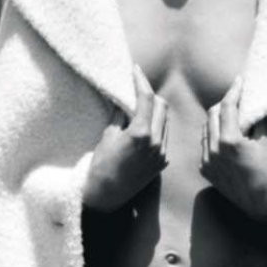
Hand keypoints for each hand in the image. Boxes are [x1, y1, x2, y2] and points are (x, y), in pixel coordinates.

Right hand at [82, 66, 168, 212]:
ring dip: (155, 111)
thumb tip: (125, 101)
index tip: (135, 70)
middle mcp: (155, 143)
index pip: (146, 98)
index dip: (141, 81)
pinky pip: (163, 137)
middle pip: (161, 106)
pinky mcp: (162, 163)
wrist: (106, 196)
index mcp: (141, 133)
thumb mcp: (107, 135)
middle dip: (150, 95)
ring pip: (165, 121)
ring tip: (139, 108)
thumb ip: (120, 115)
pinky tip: (144, 128)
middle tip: (137, 89)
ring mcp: (161, 154)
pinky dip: (156, 128)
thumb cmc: (101, 166)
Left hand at [199, 79, 266, 221]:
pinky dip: (214, 137)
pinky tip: (225, 138)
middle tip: (237, 100)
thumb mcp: (266, 140)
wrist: (261, 204)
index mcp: (230, 141)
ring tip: (231, 118)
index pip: (228, 106)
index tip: (239, 81)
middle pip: (213, 114)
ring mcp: (207, 161)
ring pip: (206, 129)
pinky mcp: (205, 170)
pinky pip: (206, 146)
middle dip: (225, 104)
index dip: (234, 91)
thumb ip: (255, 118)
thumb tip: (251, 100)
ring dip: (217, 120)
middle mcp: (214, 150)